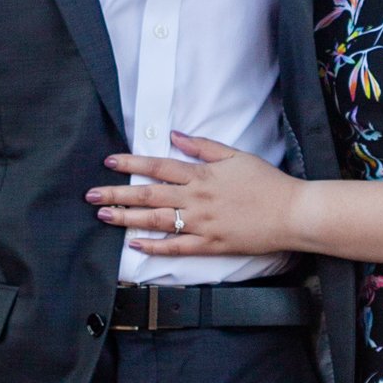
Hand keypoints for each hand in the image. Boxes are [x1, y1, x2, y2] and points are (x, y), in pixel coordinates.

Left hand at [87, 132, 305, 258]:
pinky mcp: (211, 244)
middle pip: (149, 194)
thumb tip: (175, 135)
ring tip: (104, 216)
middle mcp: (197, 198)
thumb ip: (203, 146)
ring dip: (127, 219)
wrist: (292, 212)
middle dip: (117, 194)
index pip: (158, 166)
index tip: (110, 162)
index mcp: (202, 175)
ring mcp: (202, 223)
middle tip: (91, 195)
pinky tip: (135, 245)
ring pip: (156, 221)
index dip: (131, 163)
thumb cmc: (267, 182)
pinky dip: (154, 246)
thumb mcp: (236, 156)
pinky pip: (176, 247)